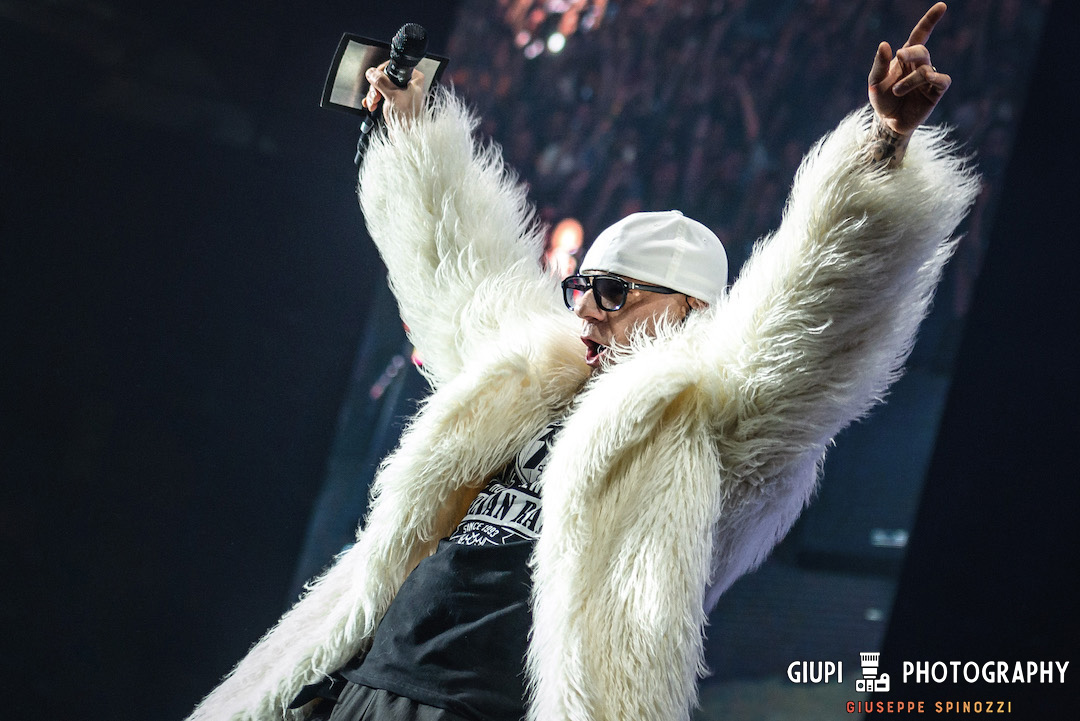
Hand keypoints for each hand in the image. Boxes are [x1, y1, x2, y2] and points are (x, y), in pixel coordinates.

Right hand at [362, 62, 426, 122]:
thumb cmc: (408, 118)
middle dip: (376, 88)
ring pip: (381, 86)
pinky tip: (370, 105)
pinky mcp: (395, 100)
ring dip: (374, 95)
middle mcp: (408, 83)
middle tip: (375, 97)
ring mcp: (401, 92)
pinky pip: (381, 95)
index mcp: (414, 78)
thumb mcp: (393, 96)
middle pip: (385, 77)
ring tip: (373, 104)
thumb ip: (381, 82)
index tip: (376, 82)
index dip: (381, 74)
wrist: (408, 136)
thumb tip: (371, 72)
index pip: (393, 67)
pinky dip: (375, 99)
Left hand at [868, 2, 951, 137]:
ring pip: (926, 69)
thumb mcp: (875, 81)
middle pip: (921, 50)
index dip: (930, 20)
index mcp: (905, 58)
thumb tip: (885, 44)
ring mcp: (929, 78)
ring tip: (896, 91)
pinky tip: (926, 81)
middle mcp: (919, 65)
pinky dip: (934, 79)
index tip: (942, 6)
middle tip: (899, 57)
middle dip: (911, 52)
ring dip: (910, 80)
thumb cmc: (882, 100)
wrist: (888, 123)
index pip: (920, 35)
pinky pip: (942, 80)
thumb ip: (879, 64)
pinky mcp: (935, 92)